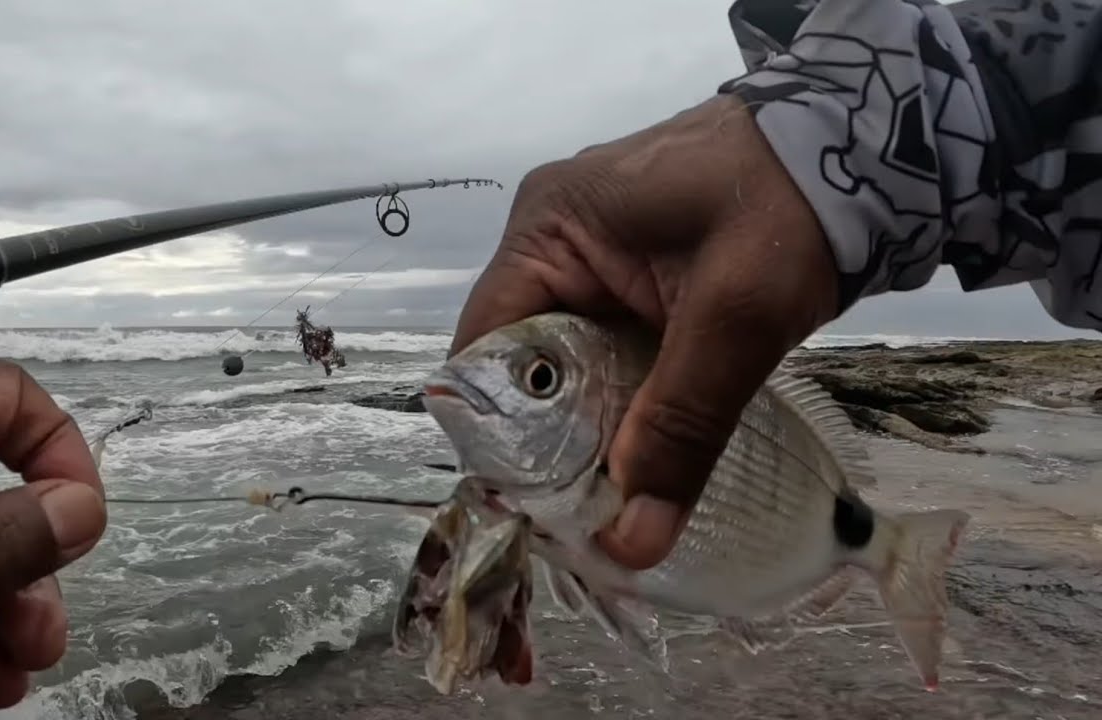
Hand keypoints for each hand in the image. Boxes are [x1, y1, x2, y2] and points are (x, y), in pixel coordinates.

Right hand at [451, 94, 839, 569]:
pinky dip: (629, 400)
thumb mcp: (734, 320)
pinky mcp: (635, 272)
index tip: (538, 505)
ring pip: (571, 364)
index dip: (502, 430)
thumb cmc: (791, 207)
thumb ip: (681, 426)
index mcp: (548, 228)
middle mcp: (553, 239)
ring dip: (595, 425)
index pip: (486, 346)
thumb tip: (631, 542)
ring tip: (616, 500)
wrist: (865, 148)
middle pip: (527, 362)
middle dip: (555, 439)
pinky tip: (651, 450)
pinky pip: (610, 349)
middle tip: (585, 517)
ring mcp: (595, 254)